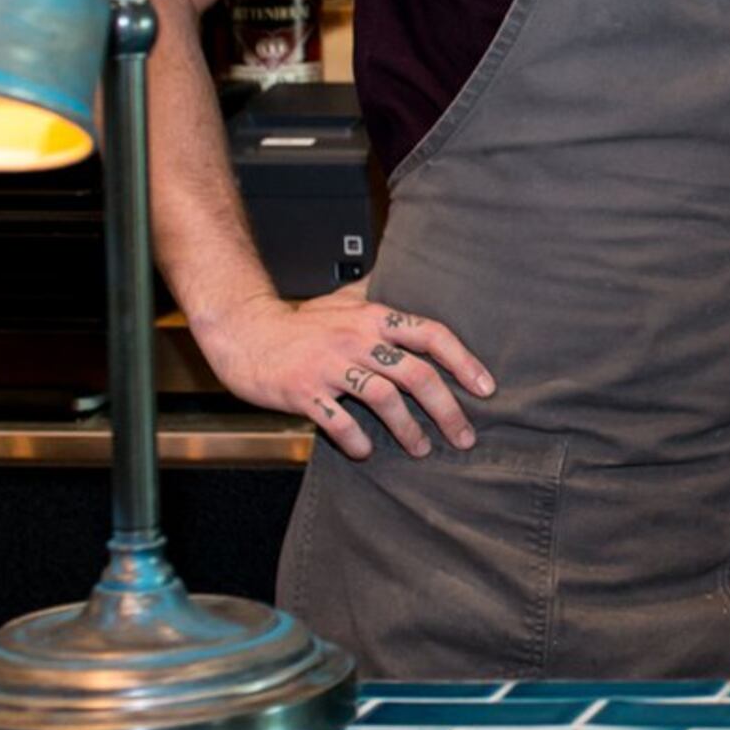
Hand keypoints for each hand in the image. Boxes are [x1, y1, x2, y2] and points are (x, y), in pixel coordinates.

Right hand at [192, 283, 493, 460]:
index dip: (463, 361)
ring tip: (422, 450)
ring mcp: (331, 366)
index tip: (486, 389)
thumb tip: (414, 278)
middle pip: (417, 375)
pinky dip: (356, 440)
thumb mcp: (344, 300)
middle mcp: (358, 340)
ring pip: (384, 400)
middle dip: (447, 410)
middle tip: (464, 437)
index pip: (432, 335)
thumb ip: (380, 296)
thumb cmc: (299, 322)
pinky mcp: (304, 391)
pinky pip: (339, 421)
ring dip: (408, 430)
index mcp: (374, 318)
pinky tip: (365, 452)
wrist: (244, 333)